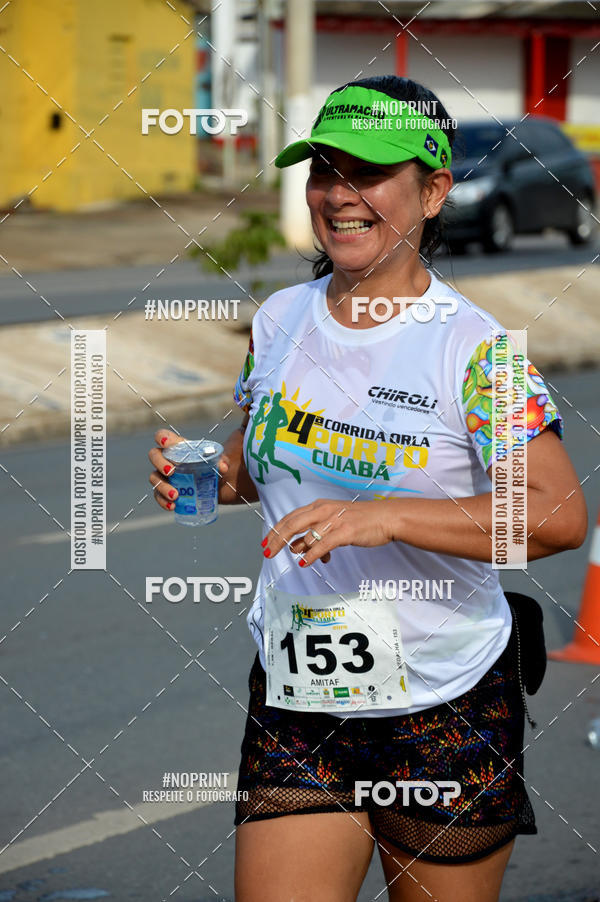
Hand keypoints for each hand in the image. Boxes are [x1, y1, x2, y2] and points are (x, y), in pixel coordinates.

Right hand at [148, 429, 229, 510]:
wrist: (214, 485)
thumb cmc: (212, 467)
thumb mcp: (219, 462)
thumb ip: (222, 460)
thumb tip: (222, 467)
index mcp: (178, 447)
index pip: (163, 436)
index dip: (161, 437)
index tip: (166, 444)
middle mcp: (167, 459)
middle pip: (154, 455)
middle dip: (159, 462)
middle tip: (171, 472)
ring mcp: (164, 476)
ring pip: (154, 477)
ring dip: (162, 486)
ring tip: (175, 495)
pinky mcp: (165, 491)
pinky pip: (158, 495)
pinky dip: (163, 501)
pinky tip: (172, 506)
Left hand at [262, 498, 395, 565]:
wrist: (386, 517)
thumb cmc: (361, 521)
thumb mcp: (333, 524)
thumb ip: (313, 534)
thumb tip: (295, 547)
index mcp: (319, 506)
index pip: (291, 517)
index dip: (276, 530)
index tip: (266, 542)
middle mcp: (324, 510)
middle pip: (293, 524)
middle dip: (277, 538)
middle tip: (267, 551)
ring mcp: (334, 520)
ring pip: (307, 534)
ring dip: (296, 547)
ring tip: (292, 557)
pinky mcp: (345, 532)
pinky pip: (323, 544)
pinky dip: (312, 555)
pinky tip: (305, 563)